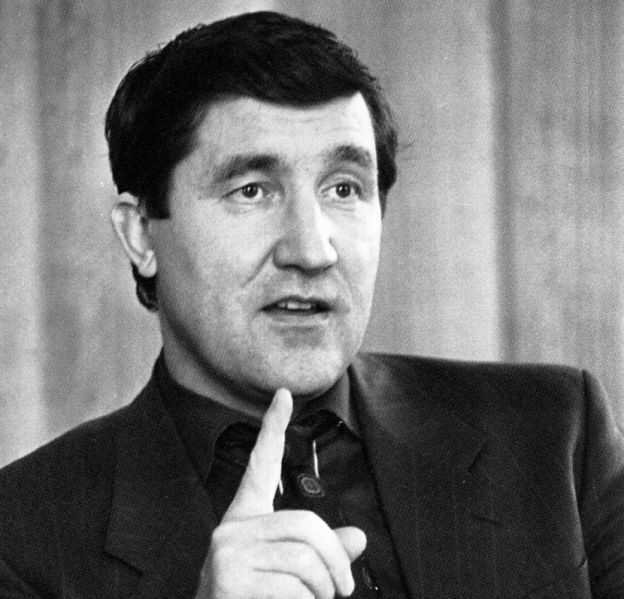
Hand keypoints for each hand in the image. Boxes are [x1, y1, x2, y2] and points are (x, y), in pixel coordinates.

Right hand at [195, 388, 366, 598]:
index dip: (273, 428)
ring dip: (323, 590)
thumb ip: (320, 551)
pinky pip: (293, 589)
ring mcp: (227, 554)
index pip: (260, 465)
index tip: (284, 395)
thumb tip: (359, 538)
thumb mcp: (285, 571)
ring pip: (305, 560)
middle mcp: (231, 529)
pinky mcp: (229, 581)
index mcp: (244, 519)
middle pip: (306, 525)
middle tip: (342, 588)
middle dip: (335, 561)